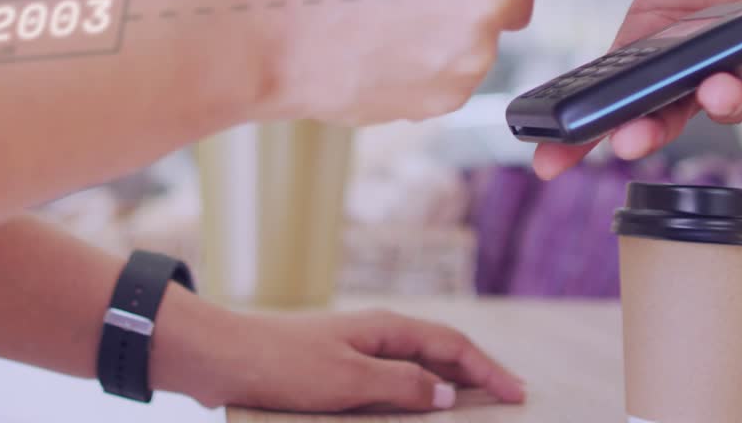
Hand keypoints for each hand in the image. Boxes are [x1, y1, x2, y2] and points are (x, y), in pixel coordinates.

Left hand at [166, 303, 524, 413]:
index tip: (518, 393)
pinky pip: (389, 383)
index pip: (452, 345)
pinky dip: (413, 396)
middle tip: (509, 398)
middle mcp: (375, 336)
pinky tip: (415, 413)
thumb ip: (401, 386)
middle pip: (439, 353)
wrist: (223, 358)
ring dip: (446, 386)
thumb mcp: (348, 380)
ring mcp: (356, 352)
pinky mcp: (335, 373)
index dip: (488, 369)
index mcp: (385, 329)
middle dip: (476, 374)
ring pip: (415, 369)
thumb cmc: (283, 365)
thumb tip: (446, 392)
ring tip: (473, 407)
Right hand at [532, 0, 741, 179]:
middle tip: (625, 142)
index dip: (579, 134)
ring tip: (716, 90)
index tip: (548, 157)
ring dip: (723, 101)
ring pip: (732, 101)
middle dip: (644, 133)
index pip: (610, 99)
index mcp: (657, 53)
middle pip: (663, 117)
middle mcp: (698, 77)